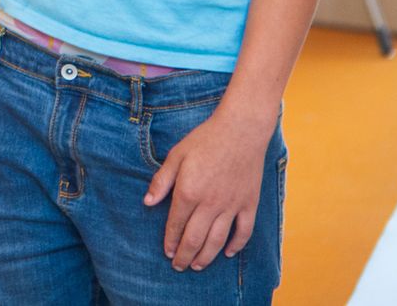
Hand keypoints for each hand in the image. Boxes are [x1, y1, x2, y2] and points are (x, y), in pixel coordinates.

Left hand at [144, 109, 271, 269]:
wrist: (240, 131)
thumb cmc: (204, 140)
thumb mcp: (176, 156)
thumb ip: (161, 181)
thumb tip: (147, 203)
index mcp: (188, 192)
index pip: (176, 224)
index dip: (170, 241)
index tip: (167, 252)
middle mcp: (210, 204)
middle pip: (195, 238)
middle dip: (185, 256)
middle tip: (179, 266)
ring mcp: (231, 206)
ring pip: (217, 240)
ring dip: (206, 256)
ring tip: (198, 266)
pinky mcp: (249, 204)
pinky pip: (244, 232)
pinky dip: (237, 245)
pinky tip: (229, 254)